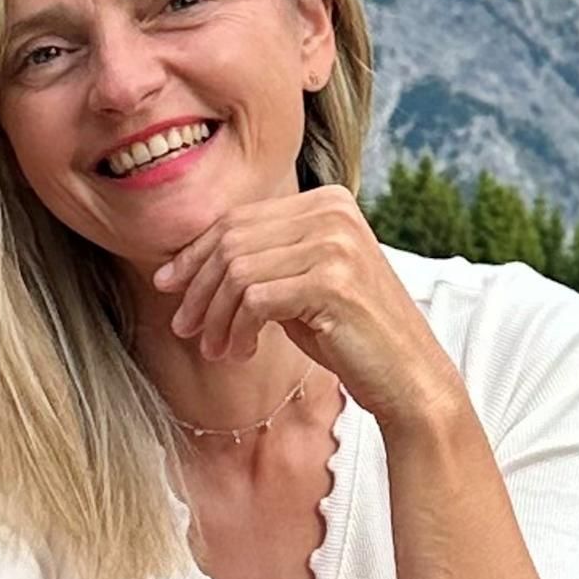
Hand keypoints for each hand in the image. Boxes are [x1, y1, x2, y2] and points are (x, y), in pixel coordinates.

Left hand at [150, 186, 466, 430]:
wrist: (409, 377)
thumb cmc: (349, 335)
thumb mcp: (300, 285)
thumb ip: (261, 262)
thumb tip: (185, 265)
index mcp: (328, 201)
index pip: (239, 218)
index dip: (195, 253)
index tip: (169, 286)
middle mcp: (333, 212)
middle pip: (232, 241)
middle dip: (197, 287)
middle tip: (183, 327)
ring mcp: (336, 243)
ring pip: (237, 271)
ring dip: (215, 316)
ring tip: (215, 349)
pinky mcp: (333, 281)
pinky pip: (254, 300)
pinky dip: (236, 329)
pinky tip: (241, 352)